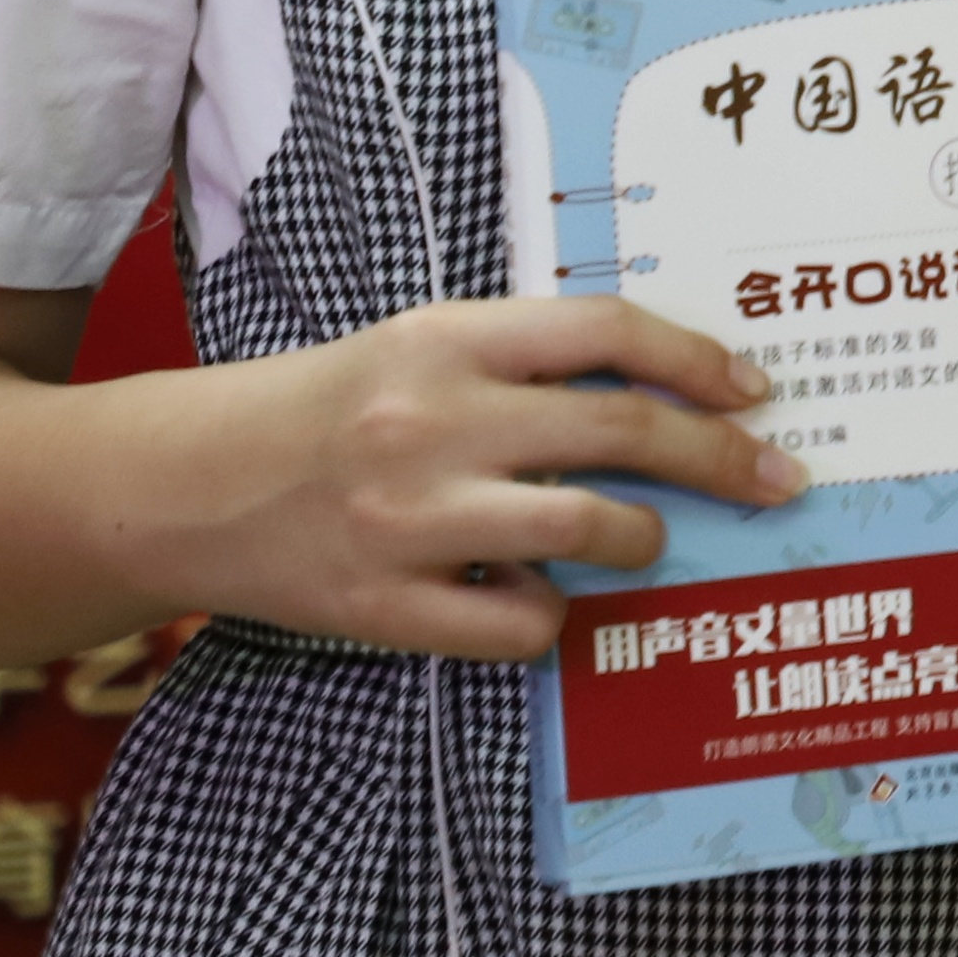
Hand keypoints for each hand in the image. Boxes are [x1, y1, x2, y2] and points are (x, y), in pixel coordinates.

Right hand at [144, 296, 800, 661]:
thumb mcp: (418, 346)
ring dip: (643, 537)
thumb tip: (667, 393)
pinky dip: (552, 617)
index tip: (754, 390)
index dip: (698, 359)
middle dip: (721, 457)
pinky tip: (539, 598)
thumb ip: (524, 360)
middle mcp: (433, 421)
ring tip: (642, 538)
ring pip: (590, 527)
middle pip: (622, 430)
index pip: (606, 333)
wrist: (181, 484)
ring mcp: (407, 518)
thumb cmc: (327, 409)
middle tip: (776, 478)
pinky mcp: (381, 606)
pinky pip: (519, 623)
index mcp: (446, 339)